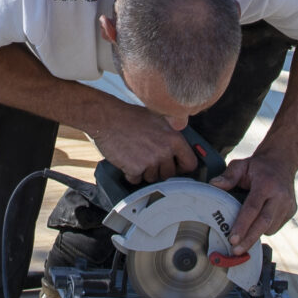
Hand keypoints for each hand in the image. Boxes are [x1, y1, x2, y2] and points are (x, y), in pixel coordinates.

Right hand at [83, 98, 197, 187]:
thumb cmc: (129, 116)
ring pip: (152, 178)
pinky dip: (130, 174)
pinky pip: (136, 180)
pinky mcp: (135, 168)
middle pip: (170, 174)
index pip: (190, 163)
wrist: (107, 118)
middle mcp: (164, 150)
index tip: (176, 167)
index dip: (182, 167)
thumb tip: (179, 148)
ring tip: (135, 156)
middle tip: (148, 159)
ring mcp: (150, 161)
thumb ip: (170, 134)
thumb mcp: (158, 120)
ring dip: (144, 172)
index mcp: (174, 138)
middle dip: (159, 170)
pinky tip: (126, 160)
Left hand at [211, 151, 297, 250]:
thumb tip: (215, 185)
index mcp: (266, 184)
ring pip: (270, 227)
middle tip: (236, 251)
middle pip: (264, 223)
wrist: (282, 162)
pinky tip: (258, 223)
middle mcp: (280, 196)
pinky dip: (265, 228)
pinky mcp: (292, 211)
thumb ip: (228, 176)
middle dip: (249, 239)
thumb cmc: (259, 166)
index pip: (253, 208)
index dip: (242, 225)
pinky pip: (276, 226)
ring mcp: (288, 204)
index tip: (233, 239)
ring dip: (256, 233)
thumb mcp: (241, 165)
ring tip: (244, 234)